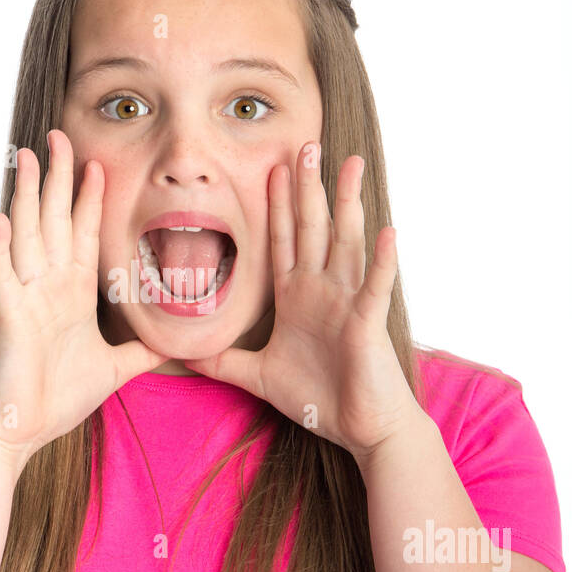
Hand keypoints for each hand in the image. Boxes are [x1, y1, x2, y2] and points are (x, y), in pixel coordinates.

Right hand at [0, 129, 166, 459]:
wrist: (19, 431)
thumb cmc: (56, 400)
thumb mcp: (113, 370)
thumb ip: (139, 353)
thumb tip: (169, 346)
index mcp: (71, 295)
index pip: (83, 236)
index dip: (89, 200)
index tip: (96, 164)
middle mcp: (47, 288)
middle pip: (53, 221)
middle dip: (57, 179)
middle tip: (58, 135)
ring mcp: (26, 299)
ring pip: (25, 236)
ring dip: (24, 196)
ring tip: (23, 156)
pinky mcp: (9, 318)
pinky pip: (2, 277)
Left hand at [182, 142, 422, 462]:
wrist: (362, 429)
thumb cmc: (320, 398)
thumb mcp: (258, 376)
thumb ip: (224, 362)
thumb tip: (185, 357)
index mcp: (298, 296)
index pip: (283, 241)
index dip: (276, 205)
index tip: (271, 168)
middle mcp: (324, 290)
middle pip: (314, 228)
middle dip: (308, 187)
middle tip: (305, 143)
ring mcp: (348, 303)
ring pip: (346, 243)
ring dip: (347, 204)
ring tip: (348, 166)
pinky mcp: (367, 325)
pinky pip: (374, 288)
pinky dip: (381, 261)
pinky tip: (387, 231)